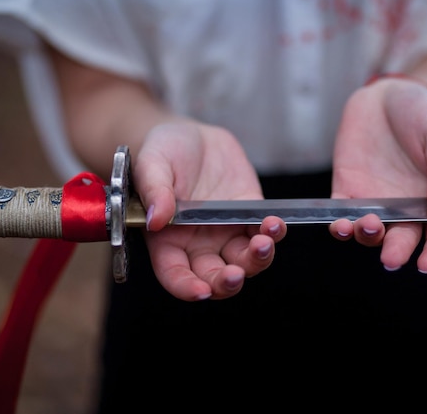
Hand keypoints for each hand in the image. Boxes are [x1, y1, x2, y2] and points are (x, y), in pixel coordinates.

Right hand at [133, 122, 285, 300]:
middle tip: (236, 274)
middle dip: (227, 282)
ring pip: (245, 262)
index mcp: (168, 241)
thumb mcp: (151, 163)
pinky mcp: (249, 215)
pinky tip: (275, 223)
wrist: (192, 135)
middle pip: (215, 278)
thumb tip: (157, 219)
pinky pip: (265, 233)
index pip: (175, 275)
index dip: (187, 287)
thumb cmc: (163, 151)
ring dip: (257, 259)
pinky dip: (274, 234)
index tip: (202, 291)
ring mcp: (227, 232)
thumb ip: (153, 190)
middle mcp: (199, 244)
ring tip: (264, 241)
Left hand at [330, 77, 426, 272]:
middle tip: (391, 258)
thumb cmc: (424, 115)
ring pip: (370, 232)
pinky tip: (340, 225)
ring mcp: (375, 202)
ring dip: (367, 236)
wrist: (388, 94)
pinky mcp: (347, 191)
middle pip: (402, 239)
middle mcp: (405, 208)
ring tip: (368, 227)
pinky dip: (339, 225)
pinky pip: (341, 215)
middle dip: (397, 251)